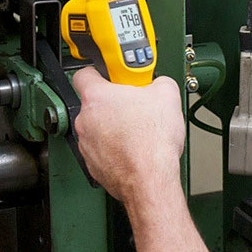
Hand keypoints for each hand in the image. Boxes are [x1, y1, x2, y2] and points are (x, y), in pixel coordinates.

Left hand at [72, 68, 185, 203]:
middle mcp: (85, 120)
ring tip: (138, 131)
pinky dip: (116, 148)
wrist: (149, 179)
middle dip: (114, 103)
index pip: (84, 74)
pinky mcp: (94, 164)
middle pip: (95, 104)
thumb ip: (158, 81)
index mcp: (96, 97)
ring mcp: (87, 144)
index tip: (114, 75)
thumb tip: (159, 83)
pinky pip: (102, 149)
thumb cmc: (151, 143)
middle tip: (135, 105)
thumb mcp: (167, 95)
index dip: (100, 72)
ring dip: (114, 127)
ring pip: (98, 128)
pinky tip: (135, 149)